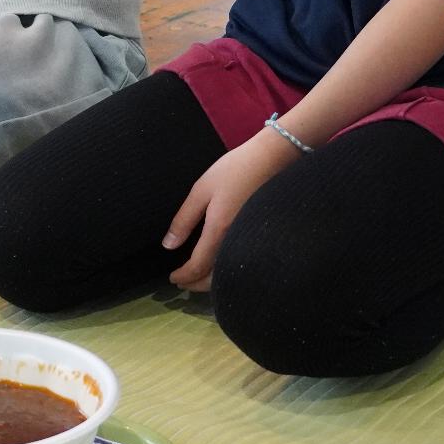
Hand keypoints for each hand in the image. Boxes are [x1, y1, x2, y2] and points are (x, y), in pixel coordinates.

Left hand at [163, 130, 299, 291]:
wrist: (275, 159)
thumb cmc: (235, 169)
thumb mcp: (202, 189)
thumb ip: (184, 219)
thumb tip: (168, 246)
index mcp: (219, 231)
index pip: (198, 267)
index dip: (183, 276)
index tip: (173, 278)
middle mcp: (237, 244)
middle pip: (215, 279)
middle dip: (195, 285)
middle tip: (182, 283)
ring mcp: (252, 243)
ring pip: (230, 275)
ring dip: (211, 283)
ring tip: (198, 279)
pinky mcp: (262, 240)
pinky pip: (242, 265)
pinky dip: (227, 272)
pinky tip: (220, 266)